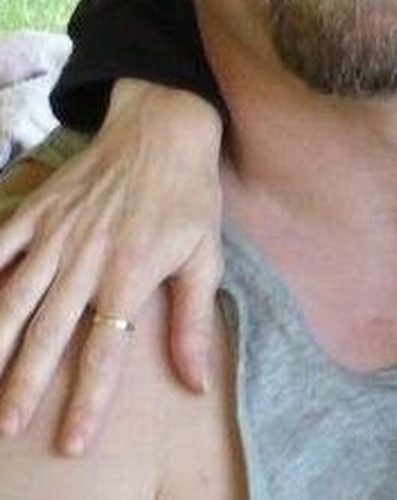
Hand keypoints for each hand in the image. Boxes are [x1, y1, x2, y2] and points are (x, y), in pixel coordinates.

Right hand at [0, 79, 223, 454]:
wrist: (163, 127)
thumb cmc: (188, 193)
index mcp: (132, 271)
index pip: (107, 348)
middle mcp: (87, 257)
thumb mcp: (206, 254)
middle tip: (10, 425)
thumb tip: (195, 381)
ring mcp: (56, 233)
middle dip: (26, 385)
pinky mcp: (37, 210)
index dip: (89, 399)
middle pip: (49, 332)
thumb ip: (193, 320)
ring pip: (15, 299)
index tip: (73, 441)